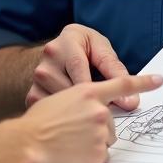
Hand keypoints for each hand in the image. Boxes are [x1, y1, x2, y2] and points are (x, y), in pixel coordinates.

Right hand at [22, 72, 162, 162]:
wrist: (27, 142)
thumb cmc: (38, 120)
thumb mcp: (60, 97)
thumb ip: (83, 98)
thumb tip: (99, 108)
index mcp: (88, 91)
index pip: (122, 83)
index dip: (143, 82)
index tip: (159, 80)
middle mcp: (98, 109)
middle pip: (110, 119)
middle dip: (96, 125)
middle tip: (72, 128)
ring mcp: (100, 131)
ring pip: (105, 137)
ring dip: (92, 141)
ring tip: (69, 141)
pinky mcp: (99, 153)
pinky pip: (99, 156)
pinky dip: (88, 157)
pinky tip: (71, 153)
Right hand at [26, 23, 140, 110]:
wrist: (55, 55)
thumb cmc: (83, 49)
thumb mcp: (101, 50)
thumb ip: (116, 71)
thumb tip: (130, 102)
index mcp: (67, 42)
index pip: (81, 67)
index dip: (98, 89)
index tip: (118, 104)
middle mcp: (48, 59)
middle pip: (73, 90)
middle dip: (92, 104)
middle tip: (105, 112)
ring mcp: (37, 79)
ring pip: (64, 106)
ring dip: (80, 114)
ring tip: (88, 111)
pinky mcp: (32, 96)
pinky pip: (54, 115)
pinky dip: (67, 120)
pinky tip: (73, 116)